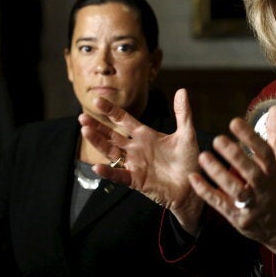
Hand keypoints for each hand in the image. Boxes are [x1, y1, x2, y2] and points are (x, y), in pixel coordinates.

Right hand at [78, 88, 204, 233]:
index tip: (98, 100)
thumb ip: (183, 114)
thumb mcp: (187, 134)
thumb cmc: (189, 161)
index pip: (123, 120)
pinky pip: (119, 175)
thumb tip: (182, 90)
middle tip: (82, 117)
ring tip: (85, 131)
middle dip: (97, 127)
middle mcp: (136, 148)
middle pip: (111, 135)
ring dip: (98, 143)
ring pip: (111, 152)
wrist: (193, 186)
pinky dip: (108, 172)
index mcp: (145, 135)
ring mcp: (134, 164)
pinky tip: (97, 166)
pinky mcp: (136, 180)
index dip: (111, 111)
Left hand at [188, 105, 275, 260]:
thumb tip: (274, 108)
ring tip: (203, 156)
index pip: (264, 152)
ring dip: (219, 174)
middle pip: (251, 171)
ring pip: (236, 190)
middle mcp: (264, 188)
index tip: (234, 122)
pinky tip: (193, 178)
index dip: (250, 137)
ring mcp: (252, 205)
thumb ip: (274, 135)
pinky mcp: (239, 219)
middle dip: (235, 156)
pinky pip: (221, 205)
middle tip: (217, 139)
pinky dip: (206, 192)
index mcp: (273, 171)